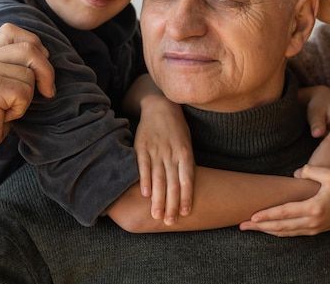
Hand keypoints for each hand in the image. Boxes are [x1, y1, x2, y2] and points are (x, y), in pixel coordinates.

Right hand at [0, 23, 54, 171]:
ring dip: (29, 96)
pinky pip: (25, 92)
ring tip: (9, 108)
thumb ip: (12, 66)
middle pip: (30, 48)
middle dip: (46, 72)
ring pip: (30, 73)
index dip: (35, 46)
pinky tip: (4, 116)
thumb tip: (46, 55)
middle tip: (46, 92)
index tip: (39, 69)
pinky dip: (22, 108)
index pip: (13, 31)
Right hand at [133, 88, 194, 224]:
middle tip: (170, 222)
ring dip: (158, 199)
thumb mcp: (186, 143)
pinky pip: (143, 166)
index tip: (185, 213)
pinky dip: (145, 180)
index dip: (186, 197)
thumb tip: (186, 186)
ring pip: (158, 179)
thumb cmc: (177, 129)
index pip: (187, 180)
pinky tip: (145, 194)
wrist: (160, 106)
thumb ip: (186, 163)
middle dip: (171, 204)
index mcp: (185, 153)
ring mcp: (156, 151)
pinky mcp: (142, 147)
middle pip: (172, 184)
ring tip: (157, 215)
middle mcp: (171, 154)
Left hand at [239, 164, 329, 235]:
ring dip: (267, 231)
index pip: (285, 212)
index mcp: (314, 207)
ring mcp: (313, 228)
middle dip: (260, 227)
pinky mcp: (314, 230)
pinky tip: (269, 229)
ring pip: (285, 232)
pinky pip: (292, 233)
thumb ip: (310, 170)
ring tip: (251, 228)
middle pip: (280, 227)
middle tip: (242, 225)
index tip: (252, 216)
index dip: (267, 215)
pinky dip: (278, 232)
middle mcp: (312, 221)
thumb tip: (294, 173)